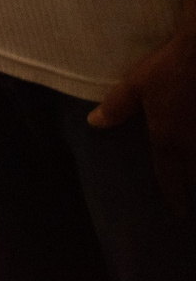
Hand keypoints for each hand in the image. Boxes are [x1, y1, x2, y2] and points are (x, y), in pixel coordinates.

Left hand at [91, 31, 195, 209]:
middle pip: (195, 176)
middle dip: (195, 194)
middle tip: (194, 210)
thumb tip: (94, 123)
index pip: (169, 174)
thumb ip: (117, 107)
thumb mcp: (136, 85)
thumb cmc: (169, 68)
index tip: (180, 211)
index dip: (174, 194)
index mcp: (168, 137)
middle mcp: (193, 143)